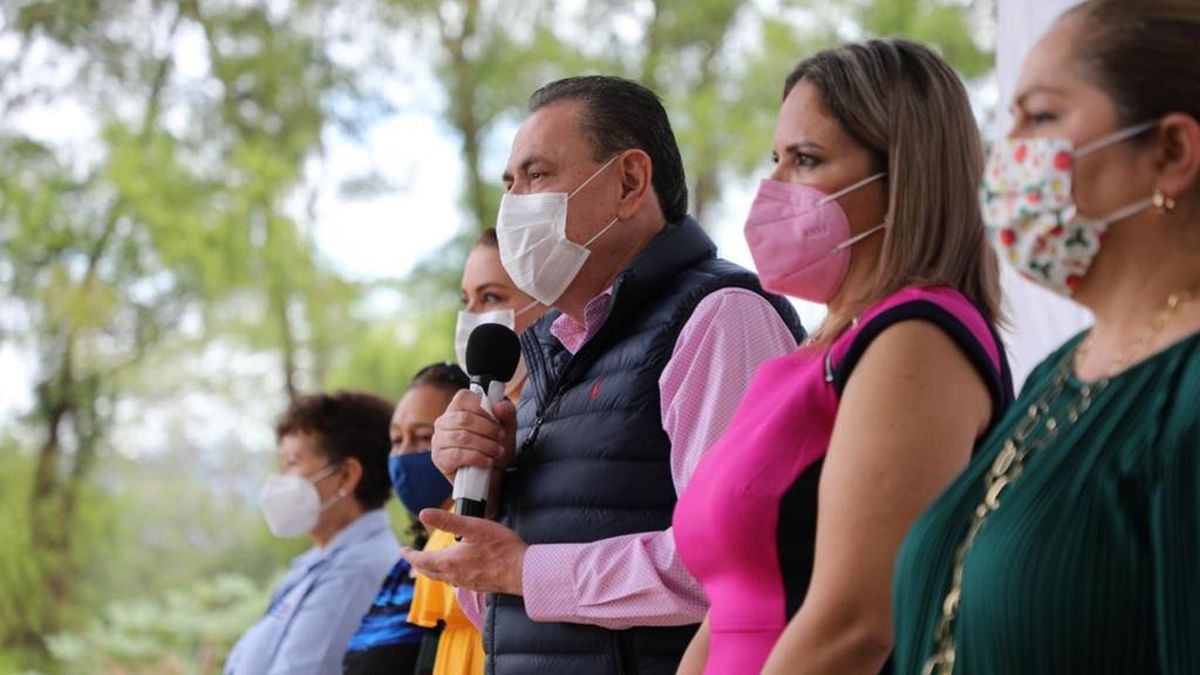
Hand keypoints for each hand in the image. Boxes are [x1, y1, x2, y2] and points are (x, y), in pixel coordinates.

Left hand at [400, 508, 527, 594]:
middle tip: (412, 558)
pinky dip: (448, 575)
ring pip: (442, 578)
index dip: (410, 555)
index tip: (402, 550)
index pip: (421, 560)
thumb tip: (423, 514)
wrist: (522, 572)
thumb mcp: (473, 527)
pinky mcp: (478, 586)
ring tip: (431, 564)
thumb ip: (448, 521)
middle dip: (418, 564)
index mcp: (449, 561)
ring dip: (433, 570)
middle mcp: (454, 576)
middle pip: (429, 572)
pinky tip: (456, 571)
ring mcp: (466, 583)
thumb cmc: (500, 547)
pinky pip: (456, 582)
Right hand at [431, 389, 516, 483]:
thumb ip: (507, 413)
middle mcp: (444, 422)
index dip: (483, 408)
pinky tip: (487, 461)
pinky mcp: (440, 459)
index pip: (463, 397)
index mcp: (457, 408)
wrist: (491, 477)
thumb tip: (498, 405)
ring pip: (462, 437)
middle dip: (488, 429)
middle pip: (464, 419)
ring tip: (497, 451)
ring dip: (486, 445)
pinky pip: (458, 455)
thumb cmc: (493, 448)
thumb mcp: (507, 428)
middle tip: (501, 438)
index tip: (497, 420)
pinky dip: (477, 458)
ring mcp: (439, 440)